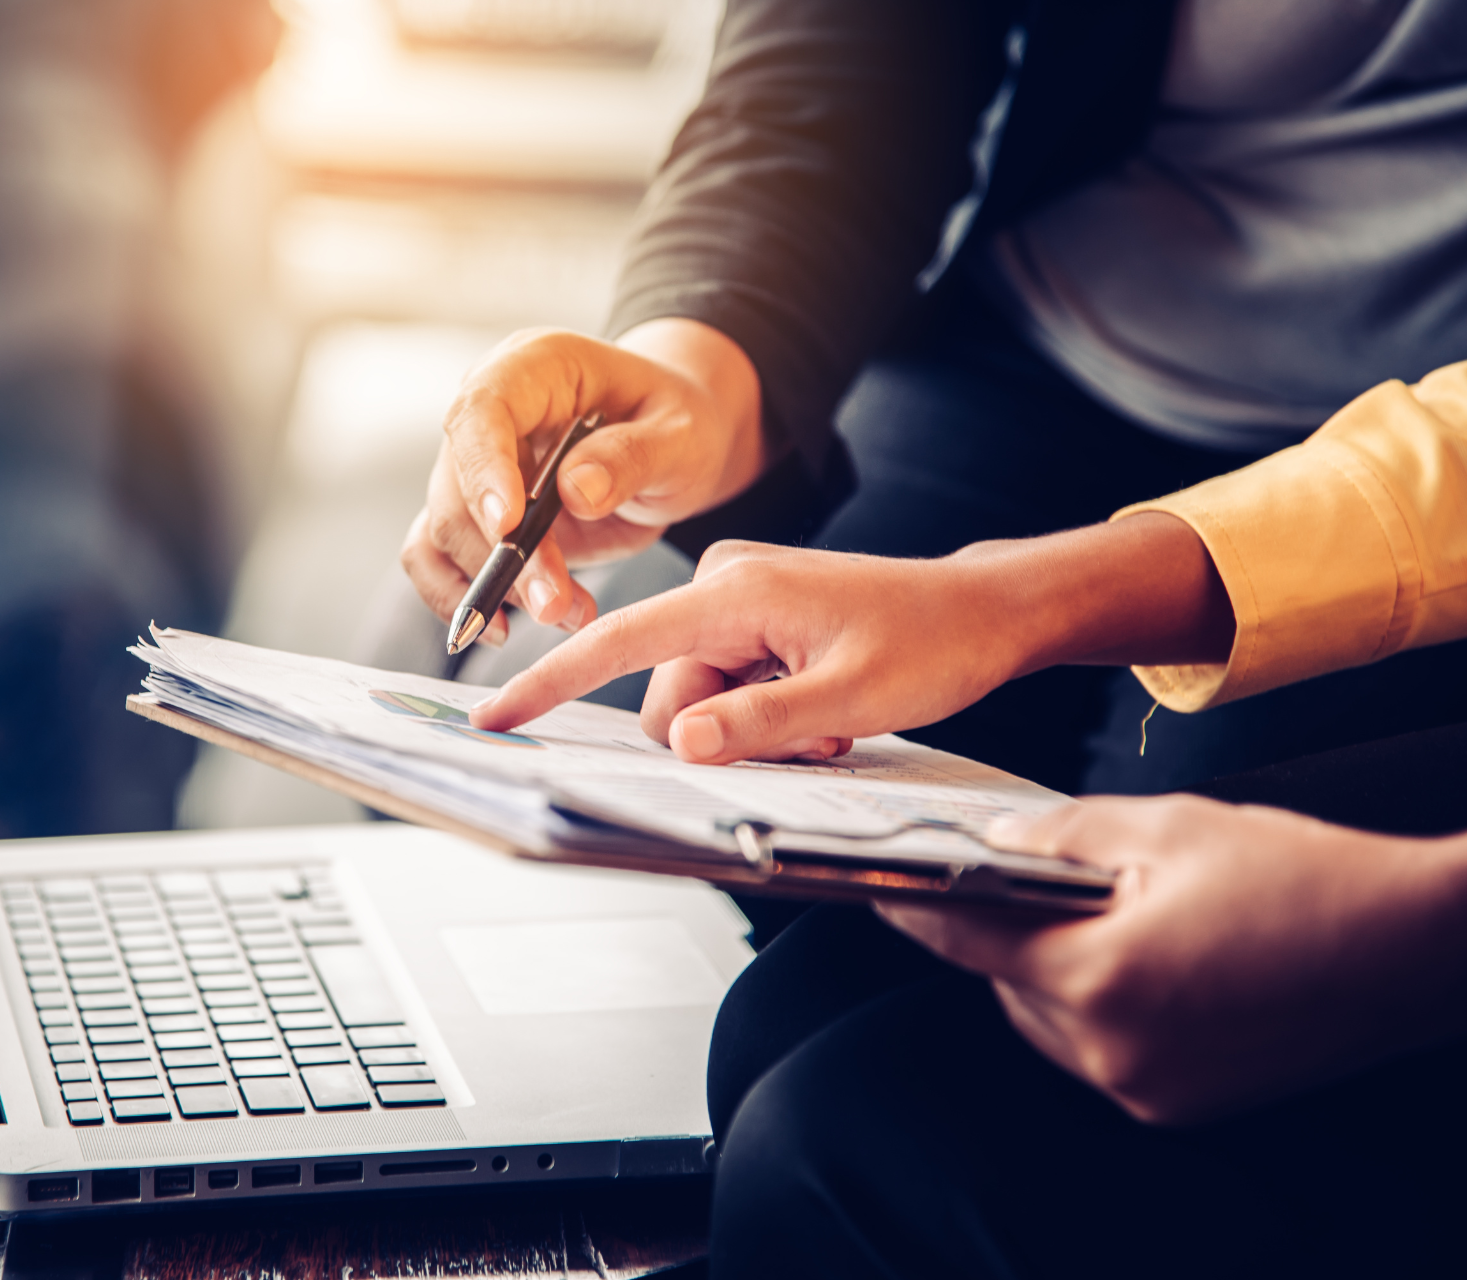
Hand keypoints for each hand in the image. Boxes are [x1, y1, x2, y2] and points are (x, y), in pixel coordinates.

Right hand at [400, 319, 764, 645]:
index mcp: (534, 369)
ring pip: (444, 532)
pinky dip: (463, 598)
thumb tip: (576, 490)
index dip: (485, 469)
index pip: (482, 409)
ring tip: (562, 614)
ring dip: (492, 586)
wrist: (672, 446)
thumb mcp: (681, 435)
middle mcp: (490, 414)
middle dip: (502, 557)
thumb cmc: (677, 424)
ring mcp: (477, 467)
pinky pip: (440, 557)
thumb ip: (633, 457)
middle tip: (556, 603)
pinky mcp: (478, 517)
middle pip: (458, 486)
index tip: (508, 526)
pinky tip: (506, 628)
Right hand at [470, 514, 1233, 761]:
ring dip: (753, 729)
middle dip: (721, 734)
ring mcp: (738, 600)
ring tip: (828, 721)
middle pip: (668, 693)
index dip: (551, 681)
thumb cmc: (932, 642)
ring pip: (702, 699)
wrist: (984, 611)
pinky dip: (766, 713)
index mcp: (734, 590)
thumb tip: (685, 744)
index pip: (619, 640)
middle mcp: (723, 584)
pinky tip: (823, 709)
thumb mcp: (853, 697)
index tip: (497, 717)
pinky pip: (729, 685)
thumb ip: (761, 725)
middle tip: (811, 737)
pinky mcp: (756, 619)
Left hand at [878, 796, 1466, 1123]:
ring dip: (1055, 969)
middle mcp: (1113, 1050)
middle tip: (1034, 878)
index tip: (874, 887)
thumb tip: (993, 843)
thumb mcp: (1164, 827)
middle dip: (1012, 927)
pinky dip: (1099, 1005)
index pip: (969, 939)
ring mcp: (1145, 1089)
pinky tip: (1146, 958)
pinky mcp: (1175, 1104)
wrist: (1411, 945)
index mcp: (1100, 975)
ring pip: (1049, 1018)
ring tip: (1112, 915)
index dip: (915, 907)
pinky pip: (1098, 1049)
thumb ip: (1058, 837)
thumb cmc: (1297, 875)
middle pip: (1008, 981)